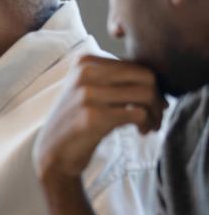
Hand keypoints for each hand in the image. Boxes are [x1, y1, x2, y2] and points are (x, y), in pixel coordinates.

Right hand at [35, 56, 164, 184]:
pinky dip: (147, 124)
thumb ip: (115, 79)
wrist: (54, 152)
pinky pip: (139, 113)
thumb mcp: (90, 91)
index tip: (152, 104)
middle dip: (158, 98)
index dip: (152, 85)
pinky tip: (142, 132)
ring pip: (146, 94)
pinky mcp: (94, 116)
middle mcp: (84, 73)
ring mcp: (87, 94)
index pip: (135, 65)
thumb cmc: (78, 121)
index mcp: (84, 62)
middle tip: (157, 115)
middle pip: (145, 77)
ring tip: (150, 125)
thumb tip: (159, 82)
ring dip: (155, 113)